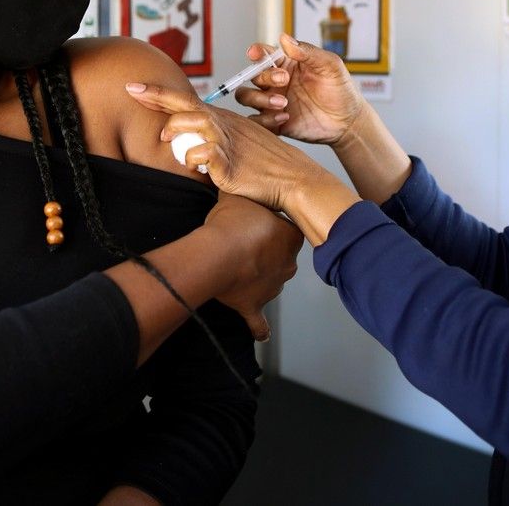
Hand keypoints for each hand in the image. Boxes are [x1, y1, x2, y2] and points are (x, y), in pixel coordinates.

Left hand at [126, 82, 325, 211]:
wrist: (293, 178)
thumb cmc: (264, 163)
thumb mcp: (237, 142)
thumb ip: (214, 137)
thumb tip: (190, 142)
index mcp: (222, 120)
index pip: (186, 102)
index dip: (159, 94)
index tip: (134, 87)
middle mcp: (223, 126)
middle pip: (187, 104)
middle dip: (157, 95)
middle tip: (132, 90)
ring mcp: (228, 144)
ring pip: (197, 122)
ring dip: (176, 127)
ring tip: (164, 139)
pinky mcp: (230, 165)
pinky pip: (207, 154)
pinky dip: (194, 156)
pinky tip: (191, 163)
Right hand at [201, 194, 301, 340]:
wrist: (218, 255)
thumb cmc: (231, 224)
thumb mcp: (236, 196)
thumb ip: (239, 188)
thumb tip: (230, 175)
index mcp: (290, 236)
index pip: (288, 229)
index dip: (271, 225)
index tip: (257, 222)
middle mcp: (288, 263)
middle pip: (281, 256)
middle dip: (265, 251)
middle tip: (244, 243)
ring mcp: (274, 287)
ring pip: (270, 282)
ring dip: (257, 278)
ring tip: (236, 268)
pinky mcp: (256, 305)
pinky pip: (259, 321)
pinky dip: (259, 327)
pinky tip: (261, 332)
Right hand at [234, 33, 363, 148]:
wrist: (348, 121)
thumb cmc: (341, 90)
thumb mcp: (330, 65)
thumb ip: (307, 51)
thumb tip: (284, 38)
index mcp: (286, 64)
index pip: (263, 55)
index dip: (256, 52)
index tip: (256, 53)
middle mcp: (276, 82)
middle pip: (252, 75)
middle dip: (264, 76)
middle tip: (284, 80)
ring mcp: (273, 102)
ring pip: (246, 97)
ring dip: (258, 98)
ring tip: (281, 102)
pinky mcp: (274, 122)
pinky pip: (256, 120)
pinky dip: (264, 119)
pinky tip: (284, 117)